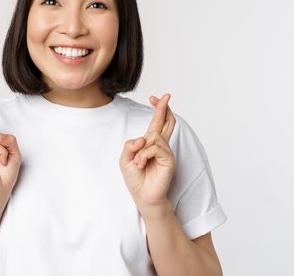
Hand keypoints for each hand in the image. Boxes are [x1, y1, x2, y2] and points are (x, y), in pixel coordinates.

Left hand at [119, 93, 176, 209]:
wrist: (143, 196)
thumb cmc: (136, 179)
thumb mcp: (124, 159)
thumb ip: (130, 145)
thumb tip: (144, 138)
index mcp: (150, 144)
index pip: (157, 123)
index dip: (158, 109)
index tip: (155, 97)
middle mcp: (160, 146)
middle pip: (167, 122)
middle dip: (164, 108)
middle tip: (166, 96)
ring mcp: (166, 152)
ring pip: (154, 137)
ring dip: (141, 149)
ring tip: (138, 162)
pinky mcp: (169, 160)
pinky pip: (156, 148)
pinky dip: (144, 155)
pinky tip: (142, 163)